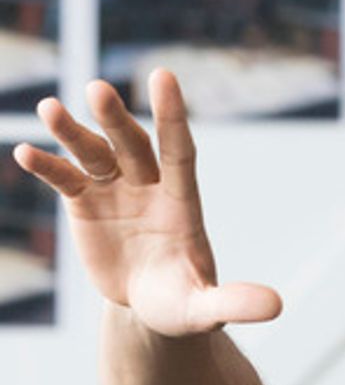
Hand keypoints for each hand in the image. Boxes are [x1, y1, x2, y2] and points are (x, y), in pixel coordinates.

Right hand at [12, 69, 281, 335]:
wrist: (150, 306)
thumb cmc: (184, 303)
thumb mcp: (208, 309)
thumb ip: (235, 302)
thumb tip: (278, 308)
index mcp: (182, 203)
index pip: (178, 151)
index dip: (171, 116)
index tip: (163, 76)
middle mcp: (149, 185)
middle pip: (133, 144)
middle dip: (115, 119)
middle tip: (98, 91)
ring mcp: (115, 189)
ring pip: (94, 152)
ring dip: (72, 131)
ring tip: (49, 110)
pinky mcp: (85, 202)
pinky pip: (64, 178)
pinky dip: (46, 165)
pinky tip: (24, 152)